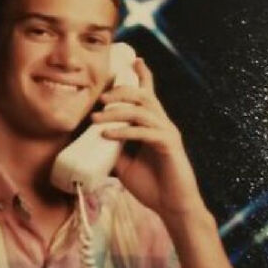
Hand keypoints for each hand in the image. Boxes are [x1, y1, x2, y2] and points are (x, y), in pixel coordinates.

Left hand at [91, 58, 206, 223]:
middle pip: (143, 96)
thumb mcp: (125, 166)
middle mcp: (163, 125)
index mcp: (154, 126)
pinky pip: (145, 132)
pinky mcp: (169, 146)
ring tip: (96, 118)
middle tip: (100, 98)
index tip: (132, 59)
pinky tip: (108, 135)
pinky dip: (124, 132)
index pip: (149, 94)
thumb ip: (114, 150)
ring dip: (117, 112)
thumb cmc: (152, 188)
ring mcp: (167, 134)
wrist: (173, 208)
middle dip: (120, 92)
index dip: (142, 75)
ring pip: (142, 111)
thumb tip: (94, 142)